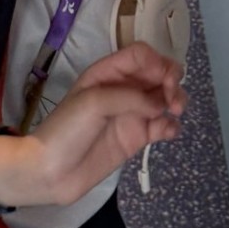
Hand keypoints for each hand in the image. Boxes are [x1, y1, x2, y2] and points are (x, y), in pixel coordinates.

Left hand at [0, 43, 185, 205]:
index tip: (164, 79)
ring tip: (175, 112)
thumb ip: (129, 97)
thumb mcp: (93, 102)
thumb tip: (160, 104)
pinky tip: (167, 132)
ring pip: (165, 98)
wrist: (51, 172)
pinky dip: (172, 126)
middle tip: (173, 99)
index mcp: (108, 73)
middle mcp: (123, 89)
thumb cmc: (66, 130)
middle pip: (158, 73)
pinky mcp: (137, 138)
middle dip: (172, 80)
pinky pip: (163, 126)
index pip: (141, 55)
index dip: (157, 62)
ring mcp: (132, 114)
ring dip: (177, 100)